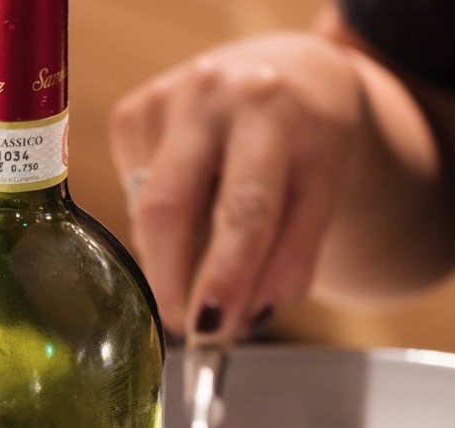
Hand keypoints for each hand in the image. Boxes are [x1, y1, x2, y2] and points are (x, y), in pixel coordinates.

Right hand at [109, 33, 365, 339]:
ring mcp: (163, 99)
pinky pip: (134, 195)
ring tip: (204, 252)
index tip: (210, 328)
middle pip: (167, 209)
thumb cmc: (308, 139)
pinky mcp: (131, 112)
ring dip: (170, 253)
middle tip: (184, 324)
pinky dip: (158, 221)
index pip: (243, 210)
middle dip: (170, 279)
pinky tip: (189, 203)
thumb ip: (290, 259)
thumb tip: (240, 319)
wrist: (286, 72)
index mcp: (272, 109)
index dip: (223, 276)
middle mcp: (211, 93)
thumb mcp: (323, 192)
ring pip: (145, 211)